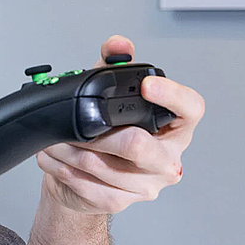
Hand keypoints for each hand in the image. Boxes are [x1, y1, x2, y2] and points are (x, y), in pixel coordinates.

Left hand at [35, 35, 204, 213]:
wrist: (85, 172)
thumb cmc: (104, 129)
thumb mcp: (106, 90)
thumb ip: (112, 63)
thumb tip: (118, 44)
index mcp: (173, 126)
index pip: (191, 108)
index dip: (172, 96)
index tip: (147, 85)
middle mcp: (167, 157)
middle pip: (141, 146)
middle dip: (98, 135)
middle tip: (75, 125)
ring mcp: (148, 183)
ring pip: (105, 167)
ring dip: (70, 151)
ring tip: (54, 139)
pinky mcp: (122, 200)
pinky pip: (90, 187)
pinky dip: (64, 170)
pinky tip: (54, 159)